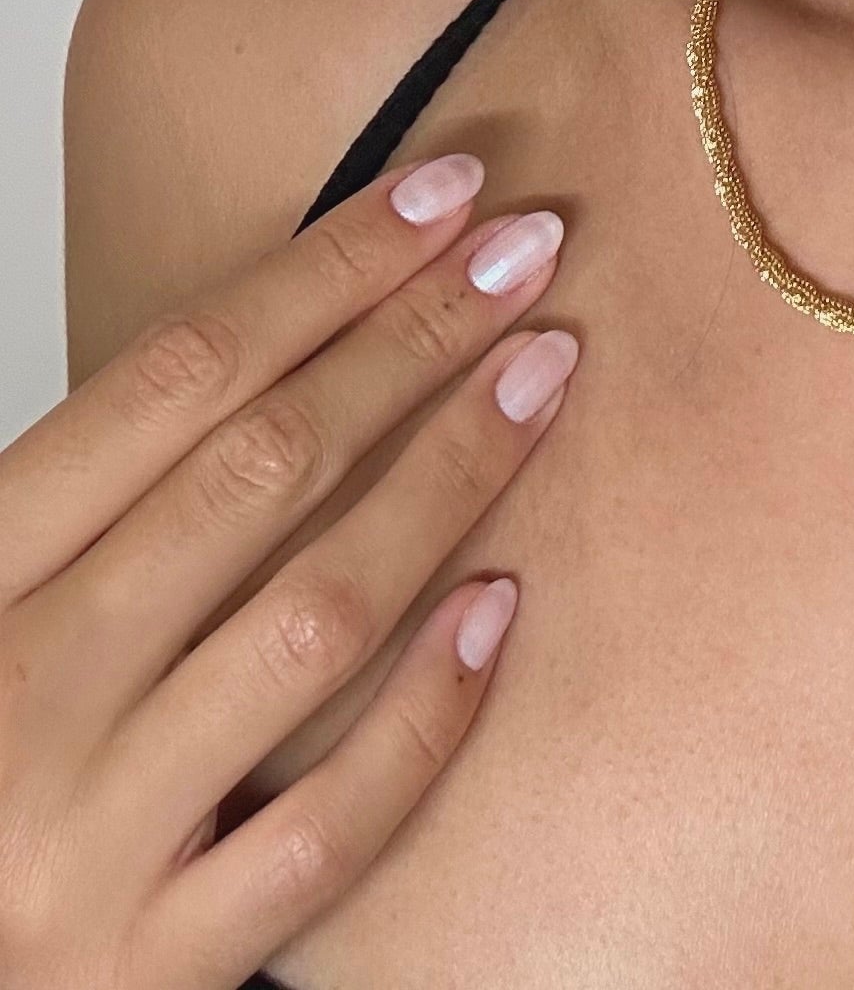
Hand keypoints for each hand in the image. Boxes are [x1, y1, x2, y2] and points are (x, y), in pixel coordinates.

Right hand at [0, 151, 577, 988]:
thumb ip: (110, 503)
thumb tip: (299, 332)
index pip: (170, 379)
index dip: (319, 269)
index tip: (439, 194)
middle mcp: (19, 699)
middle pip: (256, 472)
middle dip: (409, 338)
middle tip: (528, 250)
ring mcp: (84, 842)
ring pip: (313, 620)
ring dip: (449, 476)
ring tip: (548, 371)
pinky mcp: (153, 968)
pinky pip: (327, 828)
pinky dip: (424, 710)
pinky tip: (505, 606)